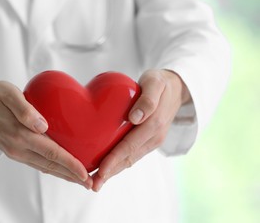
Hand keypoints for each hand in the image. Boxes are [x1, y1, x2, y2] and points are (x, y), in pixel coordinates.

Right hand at [0, 81, 92, 188]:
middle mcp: (18, 148)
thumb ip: (24, 109)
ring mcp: (15, 152)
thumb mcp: (7, 94)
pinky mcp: (14, 151)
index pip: (51, 153)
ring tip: (81, 180)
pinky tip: (61, 168)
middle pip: (51, 166)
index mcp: (19, 135)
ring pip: (44, 167)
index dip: (70, 164)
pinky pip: (37, 163)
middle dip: (72, 176)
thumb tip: (42, 125)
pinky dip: (52, 168)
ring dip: (63, 175)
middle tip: (91, 183)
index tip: (85, 173)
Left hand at [92, 69, 190, 191]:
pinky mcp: (148, 141)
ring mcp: (152, 141)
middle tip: (93, 185)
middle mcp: (154, 137)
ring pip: (130, 159)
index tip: (100, 171)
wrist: (175, 87)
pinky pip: (132, 154)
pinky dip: (119, 163)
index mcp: (154, 125)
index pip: (130, 146)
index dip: (114, 160)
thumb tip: (135, 118)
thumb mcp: (155, 83)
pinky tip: (106, 168)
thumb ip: (147, 100)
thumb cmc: (160, 83)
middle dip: (110, 173)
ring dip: (113, 172)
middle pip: (128, 158)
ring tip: (96, 182)